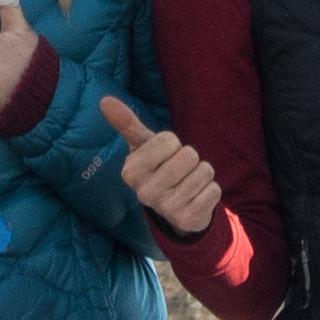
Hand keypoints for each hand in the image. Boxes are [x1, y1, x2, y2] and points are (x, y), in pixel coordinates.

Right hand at [100, 93, 222, 234]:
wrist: (175, 209)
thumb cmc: (159, 168)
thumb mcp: (143, 146)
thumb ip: (127, 123)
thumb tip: (105, 100)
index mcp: (130, 172)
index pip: (169, 140)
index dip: (172, 145)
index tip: (164, 157)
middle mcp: (144, 193)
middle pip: (189, 154)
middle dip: (190, 159)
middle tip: (179, 172)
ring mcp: (165, 209)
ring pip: (204, 171)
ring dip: (202, 175)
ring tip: (188, 184)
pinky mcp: (187, 219)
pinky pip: (214, 190)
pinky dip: (211, 190)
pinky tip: (197, 198)